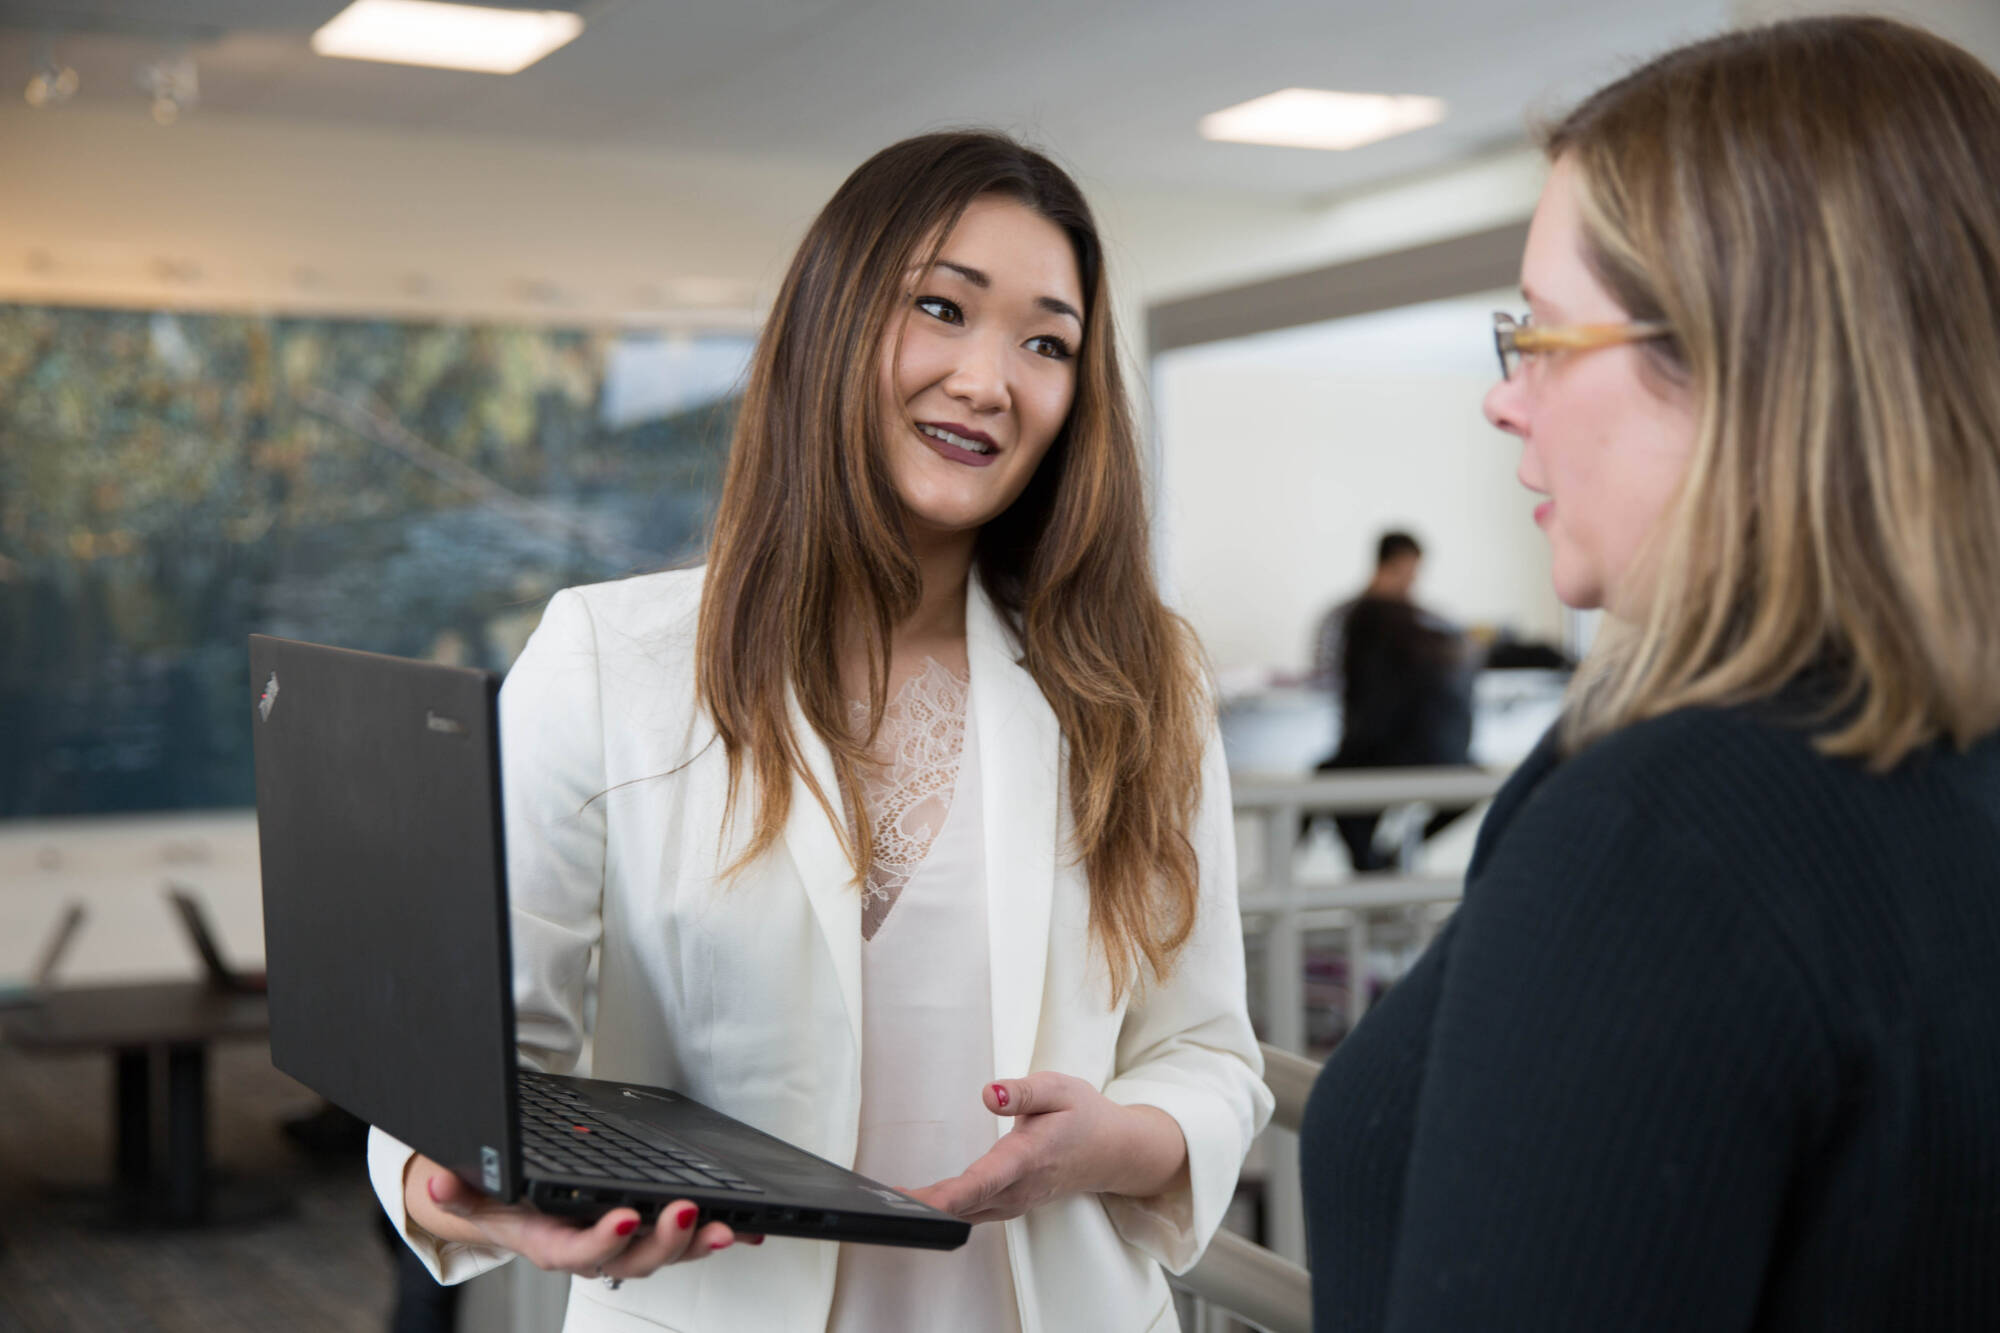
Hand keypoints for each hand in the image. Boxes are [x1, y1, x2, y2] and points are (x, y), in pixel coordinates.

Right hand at [402, 1155, 755, 1280]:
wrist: (509, 1206)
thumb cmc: (498, 1197)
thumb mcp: (471, 1190)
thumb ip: (456, 1188)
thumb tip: (435, 1180)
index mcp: (550, 1243)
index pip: (578, 1253)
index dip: (604, 1241)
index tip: (627, 1218)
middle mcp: (591, 1251)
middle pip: (633, 1260)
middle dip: (666, 1242)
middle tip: (691, 1212)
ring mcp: (622, 1246)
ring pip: (665, 1254)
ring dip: (699, 1243)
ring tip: (732, 1227)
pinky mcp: (644, 1234)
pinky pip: (682, 1240)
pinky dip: (714, 1234)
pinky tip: (748, 1226)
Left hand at [904, 1073, 1186, 1224]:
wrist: (1114, 1151)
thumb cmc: (1085, 1117)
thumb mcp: (1061, 1088)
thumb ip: (1024, 1092)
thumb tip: (990, 1094)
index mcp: (1028, 1157)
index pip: (983, 1181)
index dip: (948, 1196)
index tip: (917, 1203)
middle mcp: (1018, 1188)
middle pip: (963, 1205)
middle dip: (921, 1205)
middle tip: (877, 1200)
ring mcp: (1013, 1201)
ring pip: (964, 1214)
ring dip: (927, 1211)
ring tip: (885, 1201)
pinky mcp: (1008, 1204)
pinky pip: (970, 1213)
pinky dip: (943, 1211)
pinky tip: (917, 1203)